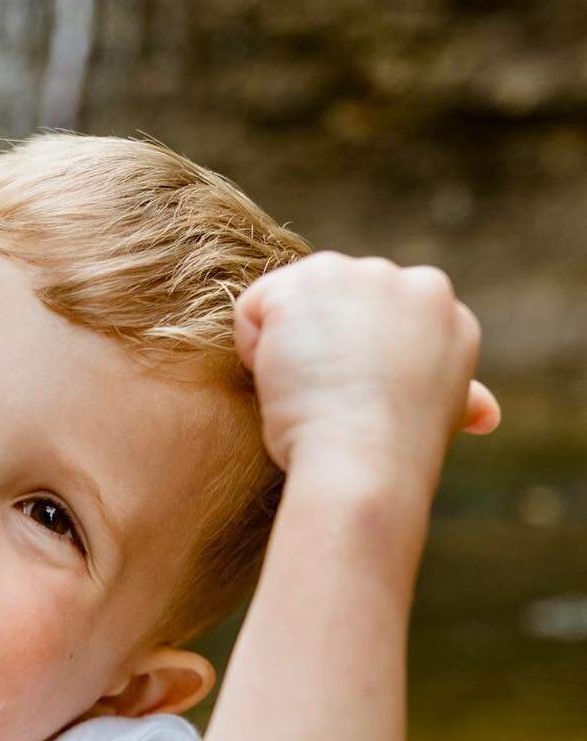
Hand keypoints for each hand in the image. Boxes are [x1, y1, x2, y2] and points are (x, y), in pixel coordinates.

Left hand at [234, 252, 499, 503]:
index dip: (351, 361)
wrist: (364, 466)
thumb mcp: (437, 421)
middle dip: (321, 346)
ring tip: (311, 392)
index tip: (360, 401)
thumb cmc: (392, 457)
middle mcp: (412, 281)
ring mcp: (361, 275)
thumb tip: (486, 414)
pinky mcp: (308, 282)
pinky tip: (283, 382)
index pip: (373, 317)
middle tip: (334, 399)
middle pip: (333, 299)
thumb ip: (460, 399)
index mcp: (446, 312)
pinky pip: (254, 308)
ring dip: (287, 348)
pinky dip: (253, 348)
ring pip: (294, 301)